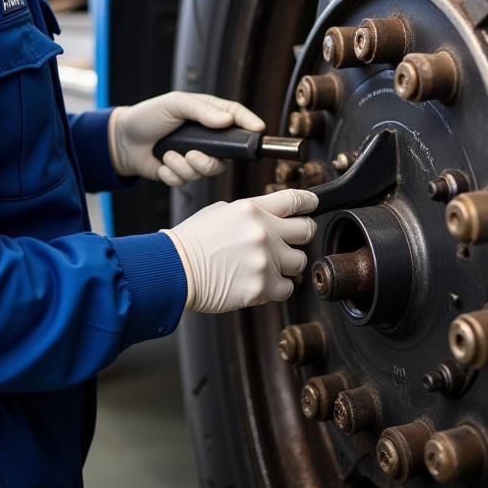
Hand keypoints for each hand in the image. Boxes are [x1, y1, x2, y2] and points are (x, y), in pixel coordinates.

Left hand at [108, 91, 264, 185]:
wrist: (122, 140)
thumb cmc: (149, 116)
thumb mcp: (175, 104)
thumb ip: (202, 110)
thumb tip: (227, 120)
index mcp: (208, 116)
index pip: (236, 118)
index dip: (250, 123)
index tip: (258, 130)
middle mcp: (207, 139)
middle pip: (227, 156)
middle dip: (209, 160)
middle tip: (193, 155)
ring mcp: (195, 157)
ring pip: (207, 172)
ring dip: (185, 166)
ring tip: (169, 155)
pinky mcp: (182, 174)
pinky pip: (187, 181)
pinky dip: (172, 174)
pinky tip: (162, 163)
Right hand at [162, 188, 318, 313]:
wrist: (175, 268)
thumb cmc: (192, 240)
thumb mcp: (221, 211)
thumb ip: (251, 213)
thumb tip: (270, 218)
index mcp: (252, 209)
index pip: (294, 200)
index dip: (308, 201)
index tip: (313, 204)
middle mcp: (264, 231)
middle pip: (306, 230)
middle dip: (301, 234)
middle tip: (289, 240)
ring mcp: (265, 260)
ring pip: (299, 261)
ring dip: (286, 264)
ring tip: (265, 265)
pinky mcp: (262, 286)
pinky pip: (286, 288)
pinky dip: (276, 287)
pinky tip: (259, 281)